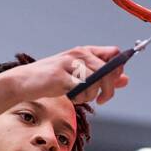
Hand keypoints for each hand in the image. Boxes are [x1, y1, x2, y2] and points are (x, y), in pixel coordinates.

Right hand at [11, 46, 130, 105]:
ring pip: (96, 80)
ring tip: (82, 97)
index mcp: (84, 51)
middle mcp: (78, 54)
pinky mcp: (61, 76)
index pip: (114, 53)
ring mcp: (69, 64)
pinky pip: (82, 88)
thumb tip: (125, 80)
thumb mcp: (79, 75)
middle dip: (109, 88)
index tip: (112, 82)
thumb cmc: (52, 79)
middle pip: (108, 69)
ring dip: (92, 95)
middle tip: (101, 99)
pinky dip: (81, 97)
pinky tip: (74, 98)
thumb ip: (102, 77)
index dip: (118, 69)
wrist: (24, 81)